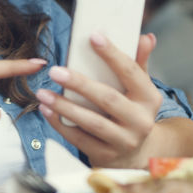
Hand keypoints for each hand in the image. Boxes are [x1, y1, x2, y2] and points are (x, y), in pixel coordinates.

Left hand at [36, 33, 164, 167]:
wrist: (136, 154)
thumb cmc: (132, 110)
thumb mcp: (140, 88)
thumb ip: (138, 63)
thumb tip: (147, 37)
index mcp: (149, 98)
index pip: (131, 72)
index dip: (112, 54)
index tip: (93, 36)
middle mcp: (141, 121)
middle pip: (108, 99)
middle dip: (79, 84)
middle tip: (55, 70)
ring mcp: (124, 141)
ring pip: (91, 122)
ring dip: (64, 107)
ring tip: (42, 93)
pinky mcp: (106, 156)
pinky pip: (79, 140)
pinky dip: (60, 125)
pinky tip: (46, 110)